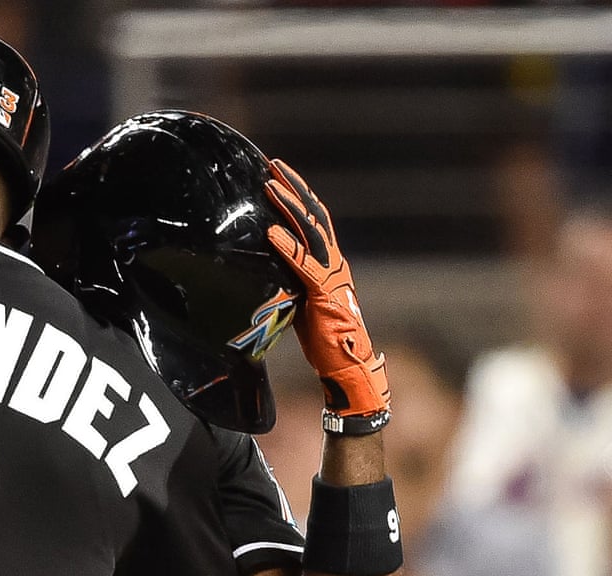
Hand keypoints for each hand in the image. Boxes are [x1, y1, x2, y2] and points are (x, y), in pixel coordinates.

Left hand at [265, 159, 390, 433]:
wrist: (349, 367)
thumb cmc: (325, 341)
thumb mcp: (304, 305)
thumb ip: (293, 285)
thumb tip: (269, 275)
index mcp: (330, 265)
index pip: (314, 222)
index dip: (299, 196)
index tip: (279, 176)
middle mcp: (335, 263)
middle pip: (314, 216)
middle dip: (293, 189)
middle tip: (272, 165)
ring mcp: (332, 276)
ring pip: (311, 232)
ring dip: (288, 206)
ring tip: (268, 186)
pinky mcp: (325, 294)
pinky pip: (304, 266)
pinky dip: (287, 247)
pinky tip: (270, 233)